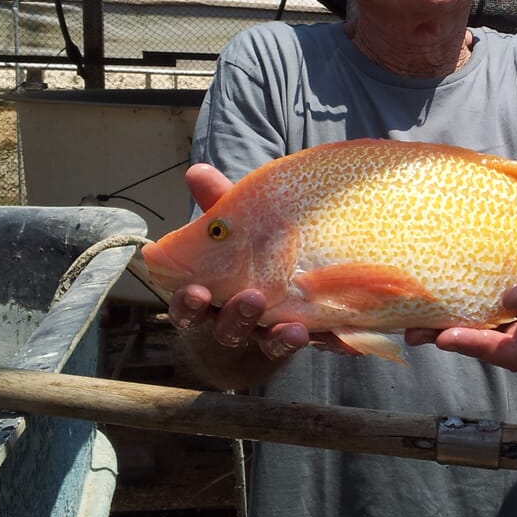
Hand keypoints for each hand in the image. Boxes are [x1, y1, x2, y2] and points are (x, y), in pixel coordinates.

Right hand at [166, 164, 310, 378]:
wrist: (275, 295)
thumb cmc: (241, 258)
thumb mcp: (231, 232)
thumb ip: (217, 205)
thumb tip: (198, 170)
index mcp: (206, 299)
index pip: (186, 308)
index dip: (187, 304)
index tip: (195, 292)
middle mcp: (230, 324)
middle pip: (225, 330)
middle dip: (236, 317)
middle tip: (251, 299)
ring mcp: (264, 338)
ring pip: (266, 345)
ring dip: (278, 338)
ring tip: (295, 328)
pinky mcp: (296, 341)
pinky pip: (307, 346)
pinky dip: (320, 342)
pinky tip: (330, 335)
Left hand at [404, 148, 516, 371]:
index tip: (511, 295)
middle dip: (483, 345)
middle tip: (449, 335)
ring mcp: (514, 330)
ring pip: (486, 348)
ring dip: (452, 341)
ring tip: (418, 332)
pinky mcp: (490, 331)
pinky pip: (466, 339)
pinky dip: (439, 334)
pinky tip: (411, 327)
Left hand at [407, 268, 516, 370]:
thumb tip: (511, 299)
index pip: (503, 353)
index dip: (474, 346)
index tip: (446, 337)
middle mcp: (506, 341)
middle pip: (472, 347)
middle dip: (441, 338)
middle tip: (415, 332)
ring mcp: (491, 330)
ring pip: (459, 334)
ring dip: (432, 328)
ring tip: (407, 322)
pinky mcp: (479, 315)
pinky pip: (457, 317)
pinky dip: (438, 312)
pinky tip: (419, 304)